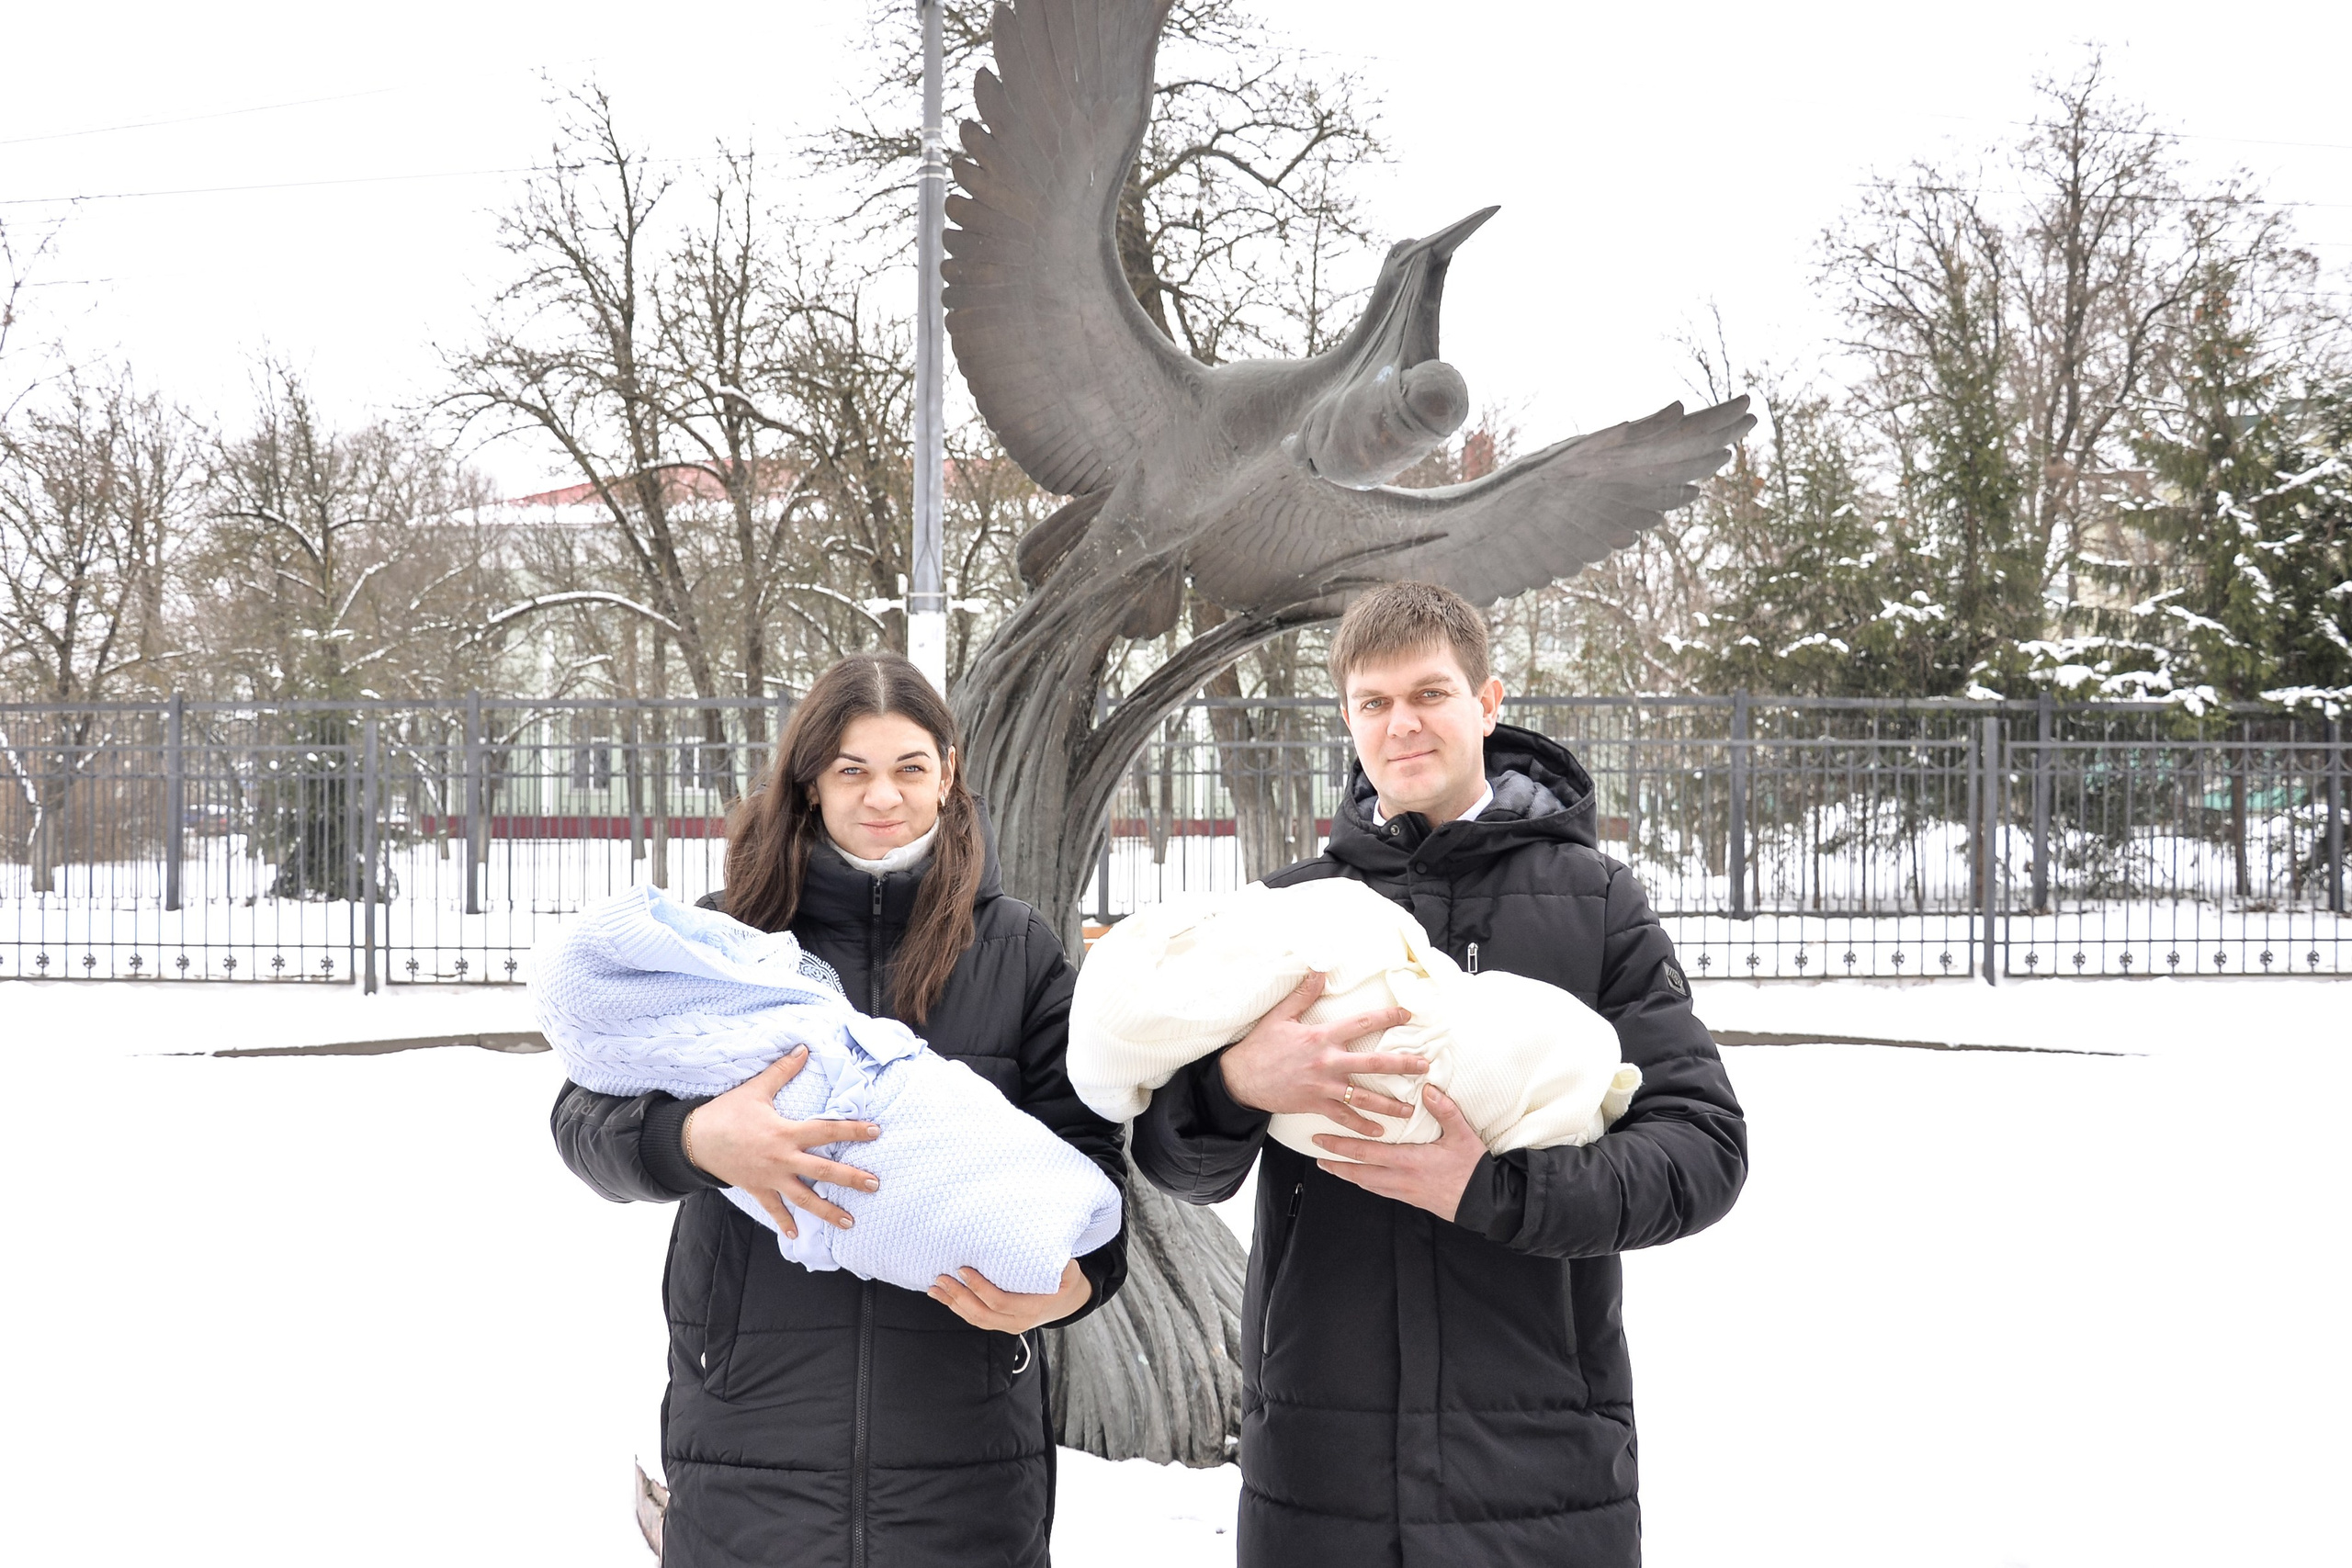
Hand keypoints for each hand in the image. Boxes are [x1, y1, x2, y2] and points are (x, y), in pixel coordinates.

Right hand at [682, 1046, 879, 1238]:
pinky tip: (795, 1236)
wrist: (694, 1140)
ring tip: (849, 1222)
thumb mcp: (756, 1089)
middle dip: (851, 1179)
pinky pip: (773, 1209)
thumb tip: (804, 1048)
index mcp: (785, 1133)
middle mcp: (782, 1159)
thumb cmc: (726, 1113)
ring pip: (804, 1199)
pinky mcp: (757, 1189)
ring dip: (827, 1211)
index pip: (827, 1131)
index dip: (853, 1130)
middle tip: (875, 1185)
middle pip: (823, 1172)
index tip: (875, 1132)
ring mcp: (770, 1178)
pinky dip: (784, 1222)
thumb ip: (783, 1070)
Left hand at [929, 1258, 1093, 1333]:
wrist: (1068, 1301)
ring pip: (975, 1319)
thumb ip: (1058, 1262)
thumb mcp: (1068, 1270)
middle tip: (942, 1277)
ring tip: (935, 1288)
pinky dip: (958, 1308)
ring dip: (953, 1304)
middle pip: (982, 1313)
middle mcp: (1018, 1322)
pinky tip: (943, 1297)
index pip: (1000, 1301)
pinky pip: (976, 1319)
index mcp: (1033, 1308)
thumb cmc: (1065, 1280)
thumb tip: (1045, 1245)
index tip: (964, 1270)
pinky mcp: (1000, 1324)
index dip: (979, 1287)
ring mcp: (1008, 1326)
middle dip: (959, 1296)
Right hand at [1219, 971, 1425, 1136]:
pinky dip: (1362, 1126)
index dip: (1386, 1017)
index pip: (1361, 1023)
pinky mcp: (1315, 1105)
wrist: (1240, 1079)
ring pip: (1364, 1097)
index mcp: (1321, 1036)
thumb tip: (1319, 969)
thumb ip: (1303, 994)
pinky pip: (1344, 1118)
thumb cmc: (1260, 1047)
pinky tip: (1379, 1131)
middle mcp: (1327, 1062)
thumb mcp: (1280, 1016)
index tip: (1407, 1015)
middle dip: (1402, 1064)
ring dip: (1390, 1103)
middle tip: (1425, 1066)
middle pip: (1373, 1062)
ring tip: (1411, 1108)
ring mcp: (1323, 1087)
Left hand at [1313, 1084, 1485, 1221]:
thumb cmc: (1473, 1168)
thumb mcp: (1462, 1135)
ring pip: (1366, 1183)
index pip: (1365, 1153)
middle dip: (1334, 1162)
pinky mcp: (1410, 1199)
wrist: (1485, 1203)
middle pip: (1358, 1171)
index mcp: (1408, 1160)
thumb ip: (1445, 1110)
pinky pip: (1378, 1190)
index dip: (1340, 1147)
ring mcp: (1403, 1191)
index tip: (1320, 1140)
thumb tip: (1427, 1087)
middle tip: (1315, 1154)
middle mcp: (1400, 1178)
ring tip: (1330, 1165)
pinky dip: (1363, 1182)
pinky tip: (1360, 1177)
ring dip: (1346, 1174)